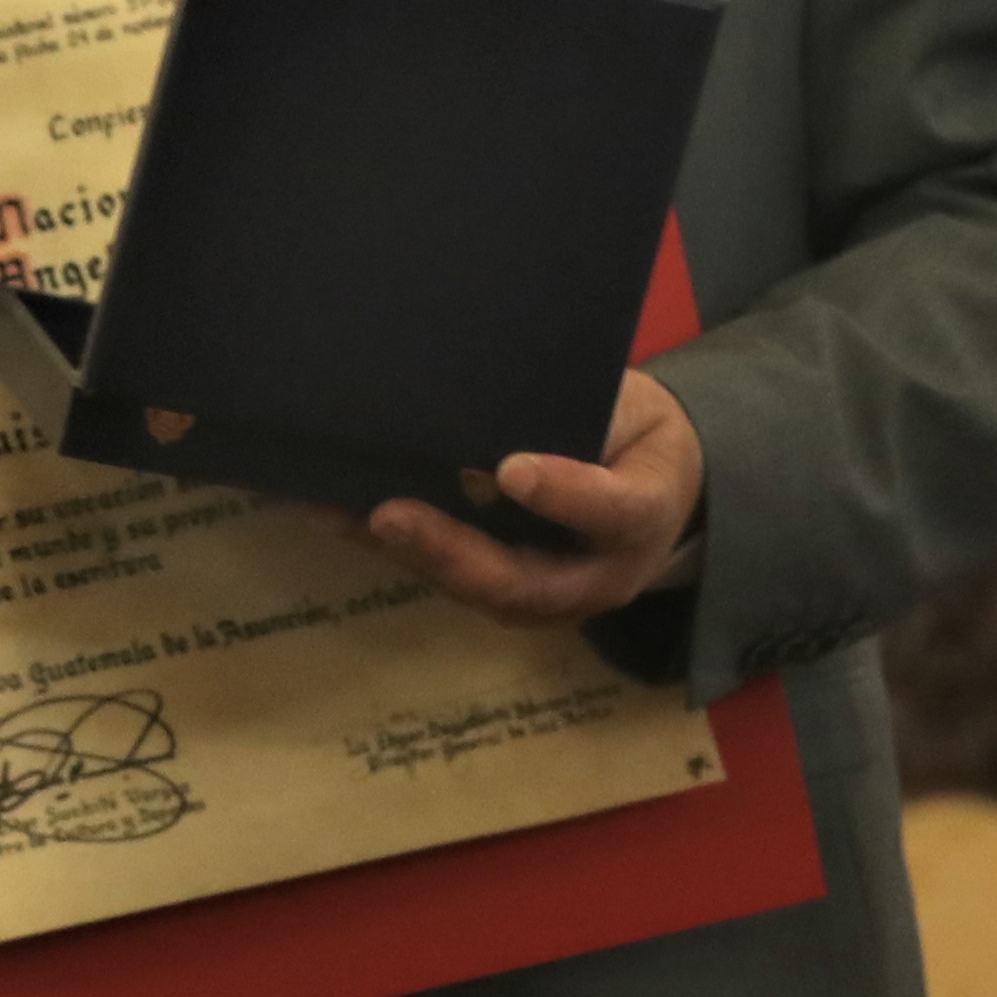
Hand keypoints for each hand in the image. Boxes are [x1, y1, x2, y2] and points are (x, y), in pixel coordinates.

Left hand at [356, 368, 703, 628]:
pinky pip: (453, 578)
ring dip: (404, 555)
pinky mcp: (509, 595)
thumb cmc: (638, 438)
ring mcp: (550, 598)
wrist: (659, 494)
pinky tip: (337, 518)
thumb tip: (501, 399)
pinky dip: (395, 550)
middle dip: (447, 550)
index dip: (562, 495)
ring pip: (475, 588)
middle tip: (386, 515)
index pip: (610, 510)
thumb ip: (586, 415)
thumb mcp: (634, 410)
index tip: (512, 469)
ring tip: (338, 515)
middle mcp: (597, 576)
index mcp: (643, 515)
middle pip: (519, 580)